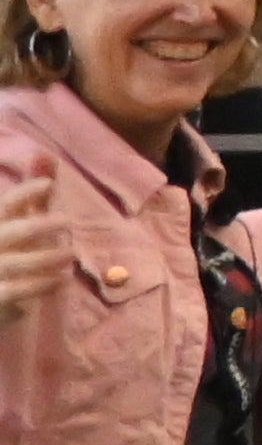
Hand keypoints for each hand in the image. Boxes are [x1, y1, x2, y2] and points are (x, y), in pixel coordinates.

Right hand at [0, 171, 68, 321]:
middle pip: (14, 231)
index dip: (23, 192)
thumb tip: (44, 154)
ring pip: (18, 262)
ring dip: (48, 257)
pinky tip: (62, 280)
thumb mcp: (20, 222)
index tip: (47, 184)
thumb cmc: (9, 254)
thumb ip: (32, 196)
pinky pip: (17, 290)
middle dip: (41, 225)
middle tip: (68, 220)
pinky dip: (42, 284)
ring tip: (72, 254)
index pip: (4, 204)